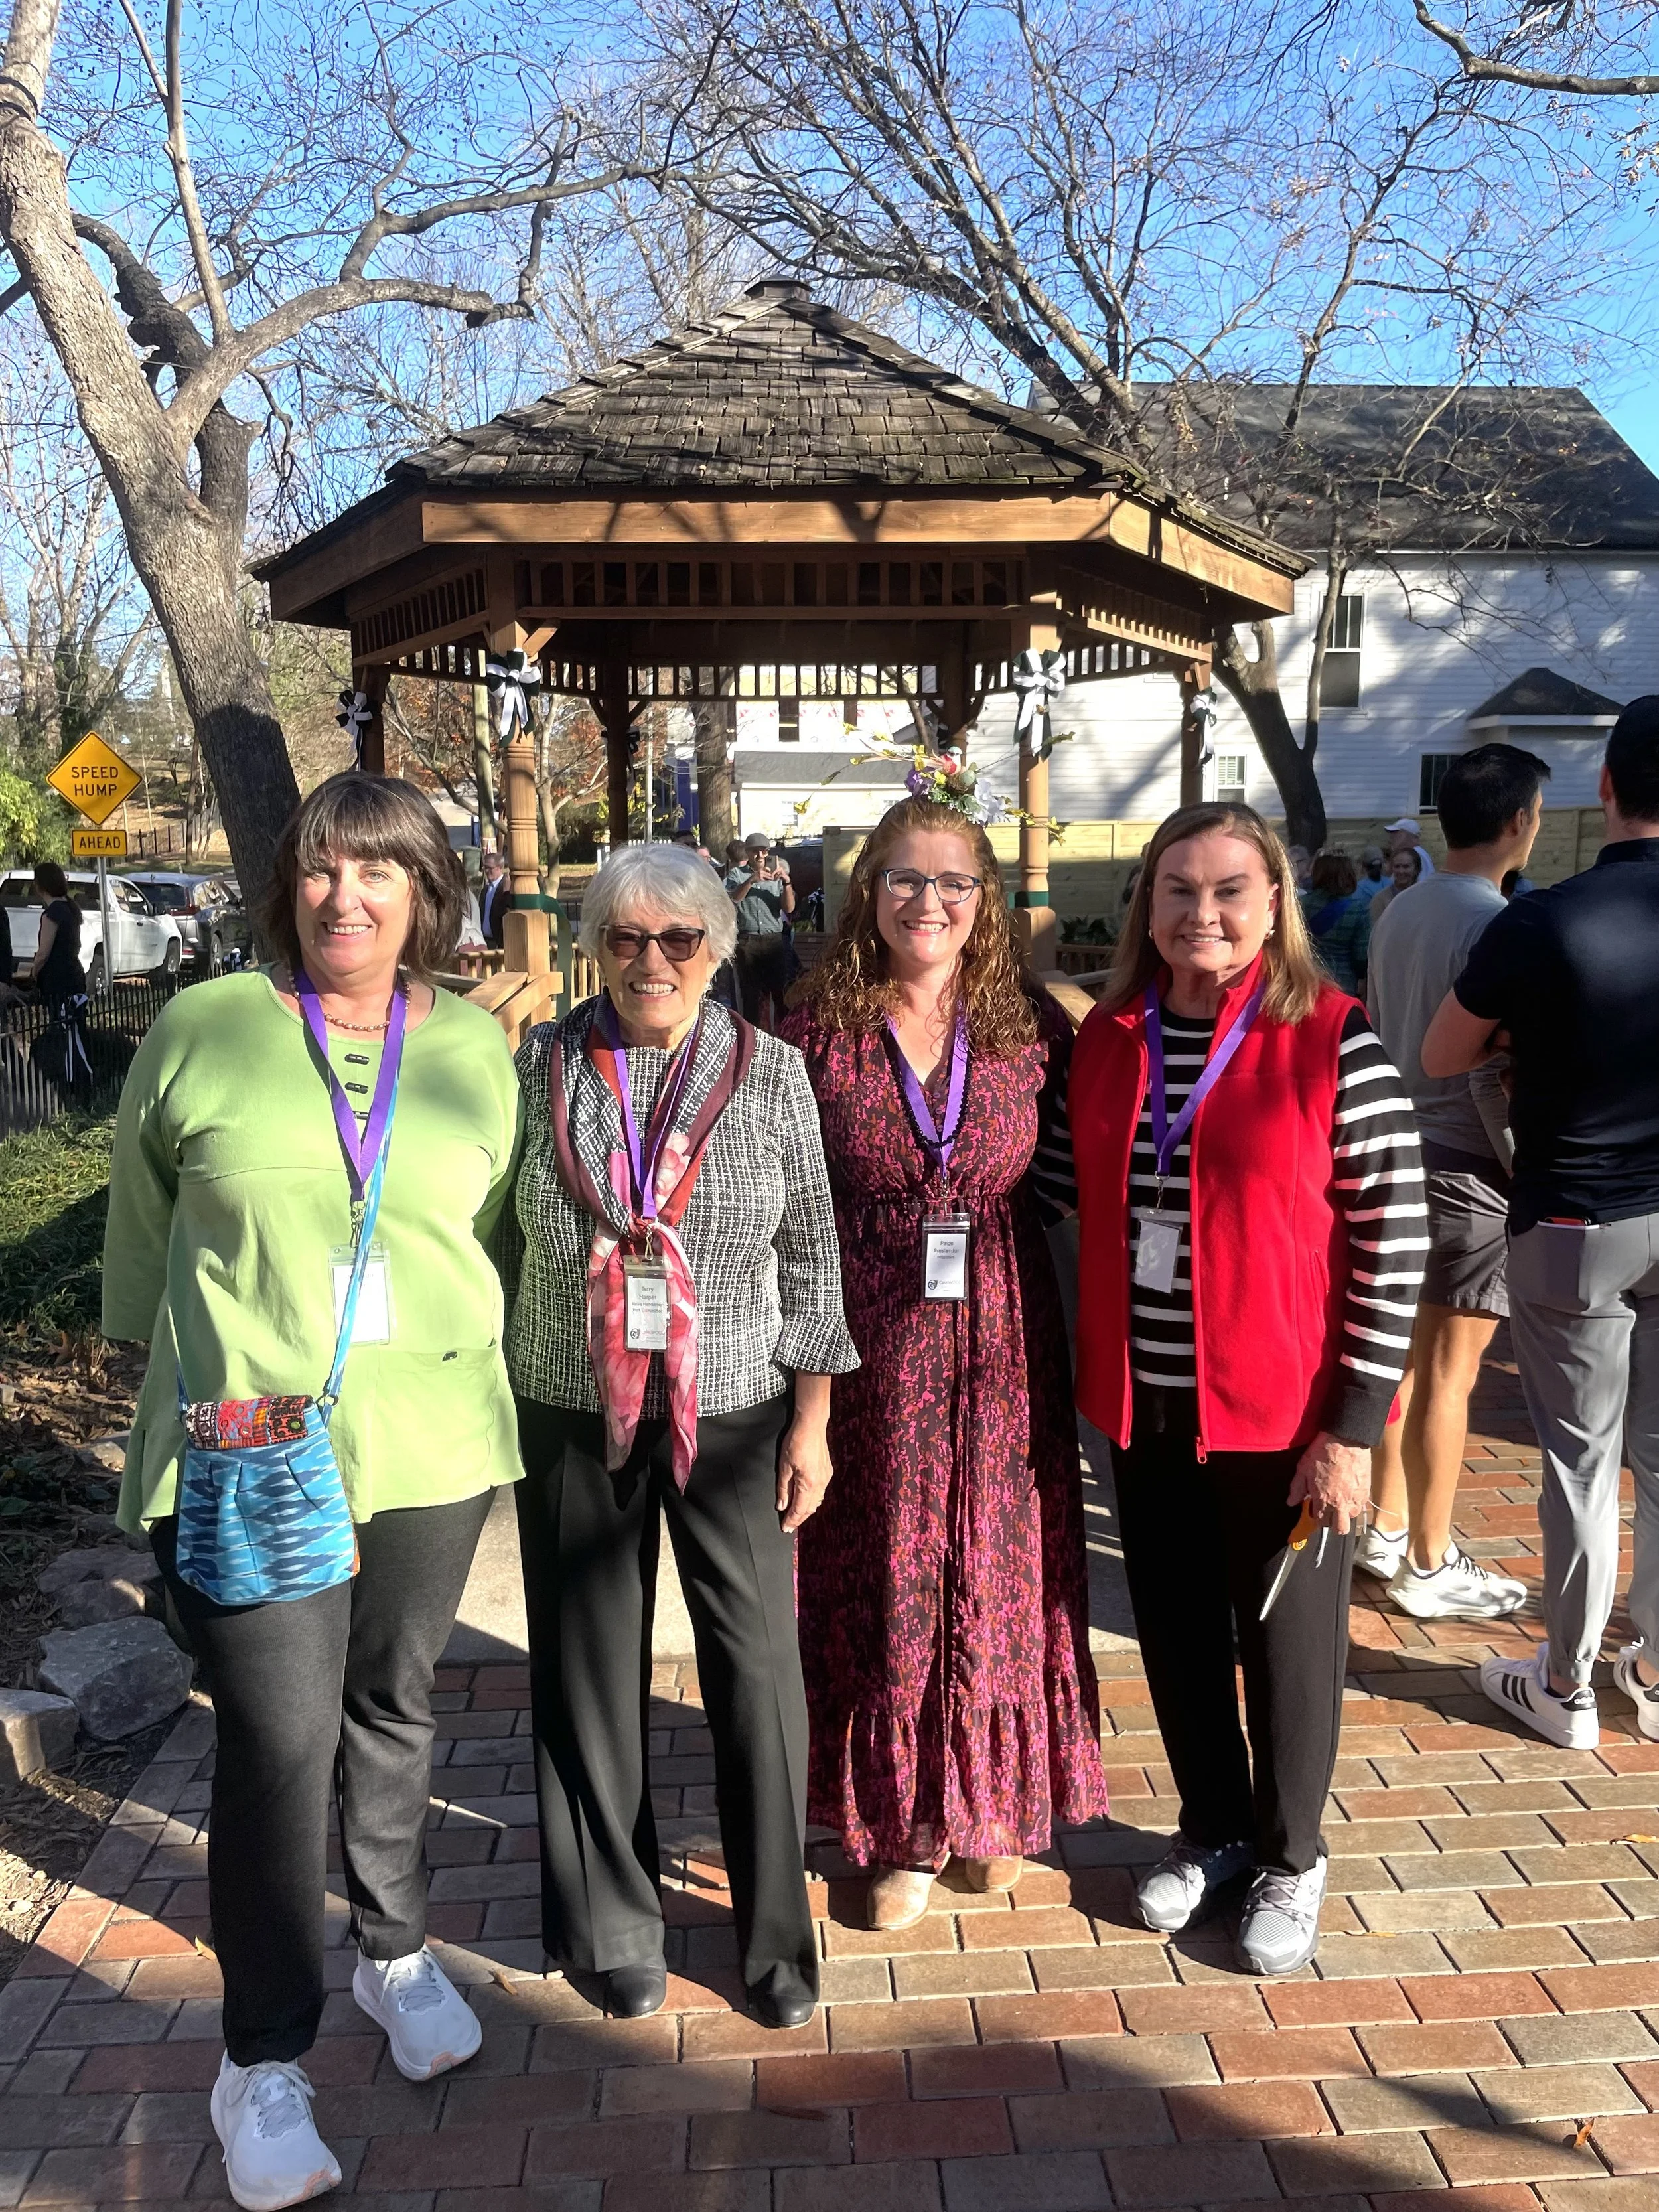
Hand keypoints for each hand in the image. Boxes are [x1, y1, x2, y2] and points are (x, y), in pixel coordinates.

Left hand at [776, 1414, 832, 1532]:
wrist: (812, 1425)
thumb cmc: (796, 1442)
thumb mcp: (784, 1466)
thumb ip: (783, 1488)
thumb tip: (781, 1506)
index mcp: (808, 1484)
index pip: (799, 1509)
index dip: (791, 1521)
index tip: (785, 1528)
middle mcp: (820, 1483)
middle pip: (809, 1509)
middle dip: (799, 1519)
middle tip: (789, 1526)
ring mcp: (826, 1478)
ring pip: (816, 1501)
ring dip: (806, 1510)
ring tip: (796, 1516)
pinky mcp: (828, 1472)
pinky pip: (820, 1492)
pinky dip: (813, 1499)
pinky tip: (807, 1499)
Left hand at [1288, 1430, 1370, 1535]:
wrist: (1345, 1440)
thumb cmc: (1321, 1453)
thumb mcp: (1302, 1470)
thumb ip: (1297, 1489)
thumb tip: (1291, 1502)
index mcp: (1323, 1500)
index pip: (1321, 1522)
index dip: (1317, 1517)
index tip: (1316, 1508)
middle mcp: (1340, 1504)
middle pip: (1340, 1528)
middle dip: (1333, 1523)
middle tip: (1329, 1510)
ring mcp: (1355, 1499)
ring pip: (1352, 1518)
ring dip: (1345, 1513)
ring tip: (1339, 1500)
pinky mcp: (1366, 1491)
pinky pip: (1361, 1505)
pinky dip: (1355, 1503)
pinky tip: (1349, 1492)